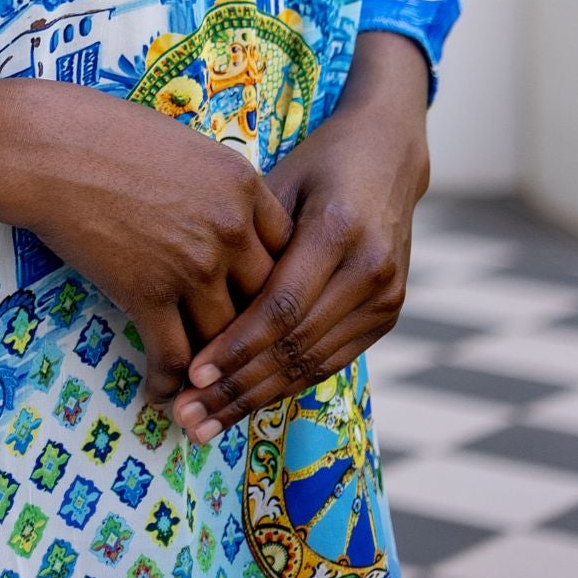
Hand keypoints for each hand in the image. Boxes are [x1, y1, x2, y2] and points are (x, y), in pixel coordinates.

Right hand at [9, 85, 294, 405]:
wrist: (47, 148)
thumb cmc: (107, 134)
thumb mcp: (185, 147)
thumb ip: (219, 189)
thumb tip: (232, 226)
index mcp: (242, 184)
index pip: (286, 249)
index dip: (277, 279)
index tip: (260, 297)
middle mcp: (229, 227)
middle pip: (264, 299)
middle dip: (252, 328)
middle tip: (239, 350)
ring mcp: (191, 264)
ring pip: (224, 337)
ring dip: (214, 366)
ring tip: (204, 387)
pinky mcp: (147, 294)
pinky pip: (173, 357)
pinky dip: (170, 386)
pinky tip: (161, 396)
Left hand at [170, 31, 430, 441]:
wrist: (387, 154)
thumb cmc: (316, 160)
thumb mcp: (278, 180)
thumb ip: (246, 235)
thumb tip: (189, 290)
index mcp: (337, 229)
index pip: (280, 307)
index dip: (236, 346)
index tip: (191, 373)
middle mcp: (369, 268)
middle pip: (295, 345)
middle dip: (238, 387)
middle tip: (189, 417)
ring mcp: (386, 296)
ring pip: (313, 363)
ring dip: (257, 398)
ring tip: (207, 423)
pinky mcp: (389, 314)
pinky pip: (331, 359)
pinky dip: (286, 383)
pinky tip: (246, 400)